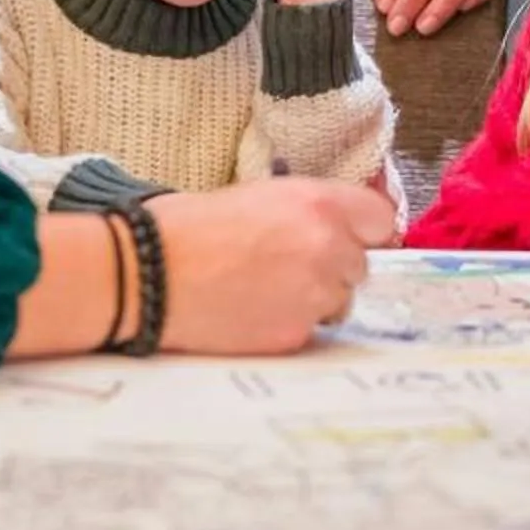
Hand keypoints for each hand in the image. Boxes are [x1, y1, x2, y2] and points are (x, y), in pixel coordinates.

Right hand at [144, 180, 396, 354]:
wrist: (147, 272)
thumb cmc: (189, 227)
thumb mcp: (258, 196)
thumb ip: (306, 212)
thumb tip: (335, 230)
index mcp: (319, 202)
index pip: (381, 221)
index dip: (362, 233)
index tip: (348, 241)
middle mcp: (328, 246)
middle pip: (360, 267)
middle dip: (332, 269)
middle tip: (287, 268)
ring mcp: (314, 294)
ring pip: (338, 303)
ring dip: (313, 300)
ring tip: (262, 292)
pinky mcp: (295, 333)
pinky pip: (308, 330)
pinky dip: (286, 325)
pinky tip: (249, 312)